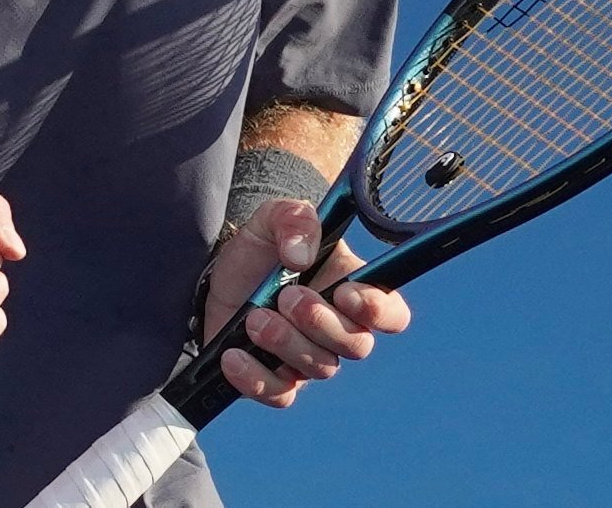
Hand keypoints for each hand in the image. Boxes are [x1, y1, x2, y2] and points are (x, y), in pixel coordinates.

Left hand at [200, 198, 410, 407]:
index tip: (344, 292)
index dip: (377, 310)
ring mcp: (308, 357)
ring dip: (286, 343)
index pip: (392, 313)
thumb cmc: (261, 247)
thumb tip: (300, 255)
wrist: (218, 275)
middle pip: (357, 345)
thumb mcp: (273, 217)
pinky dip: (256, 379)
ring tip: (254, 318)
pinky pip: (280, 395)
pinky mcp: (276, 379)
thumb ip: (295, 219)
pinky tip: (233, 356)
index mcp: (352, 287)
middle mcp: (338, 328)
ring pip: (320, 369)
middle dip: (321, 322)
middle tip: (286, 296)